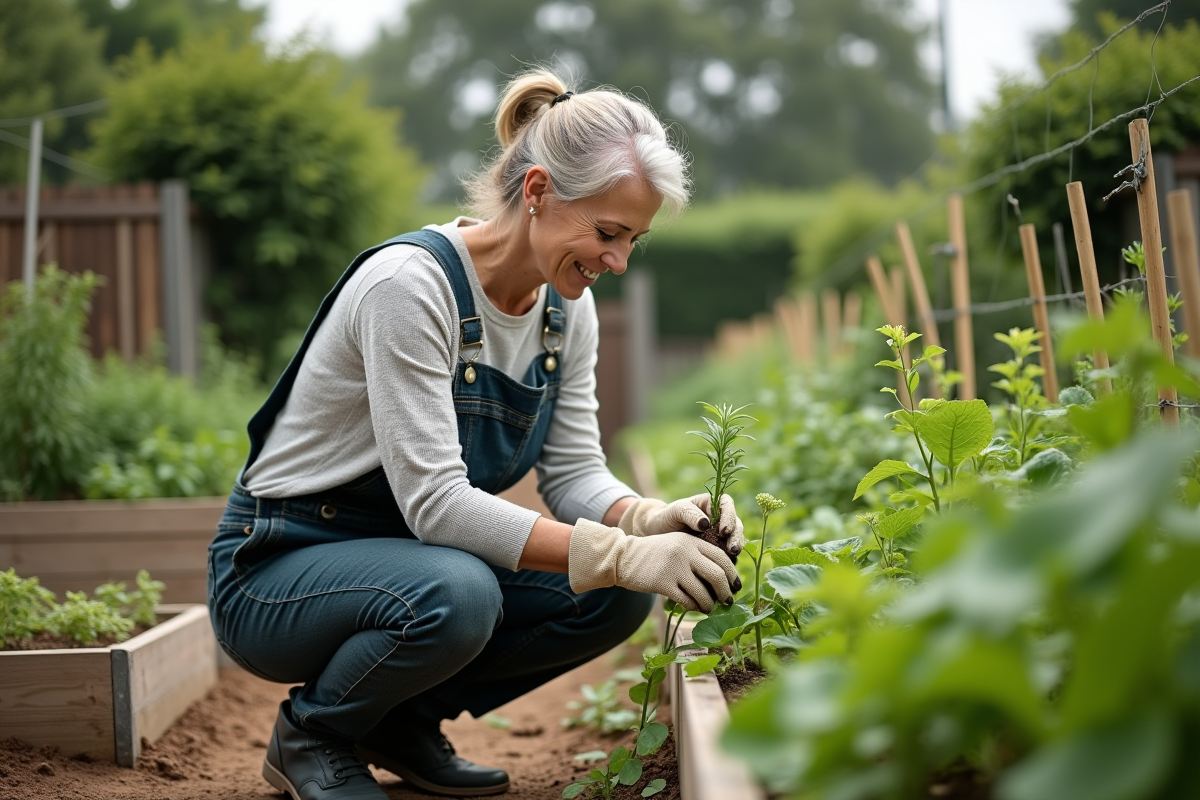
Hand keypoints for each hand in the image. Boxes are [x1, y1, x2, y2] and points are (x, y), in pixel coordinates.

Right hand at [568, 520, 740, 612]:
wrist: (624, 557)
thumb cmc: (655, 554)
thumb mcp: (678, 545)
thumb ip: (698, 555)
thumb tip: (723, 579)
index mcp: (692, 541)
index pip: (722, 557)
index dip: (733, 574)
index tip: (736, 586)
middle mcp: (685, 552)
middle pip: (717, 575)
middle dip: (726, 592)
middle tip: (728, 601)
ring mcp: (674, 568)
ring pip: (703, 592)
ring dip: (710, 604)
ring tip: (709, 608)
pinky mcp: (663, 583)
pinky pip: (686, 601)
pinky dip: (694, 607)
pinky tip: (694, 608)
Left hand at [618, 494, 744, 557]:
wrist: (658, 533)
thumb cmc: (667, 517)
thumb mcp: (675, 511)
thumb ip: (689, 514)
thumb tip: (705, 524)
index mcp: (712, 504)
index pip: (727, 505)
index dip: (729, 518)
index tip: (724, 531)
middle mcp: (720, 518)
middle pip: (736, 525)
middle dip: (736, 538)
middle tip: (732, 550)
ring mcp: (720, 535)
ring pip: (734, 541)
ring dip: (734, 551)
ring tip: (730, 562)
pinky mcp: (717, 549)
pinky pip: (727, 555)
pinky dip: (727, 562)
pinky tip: (723, 570)